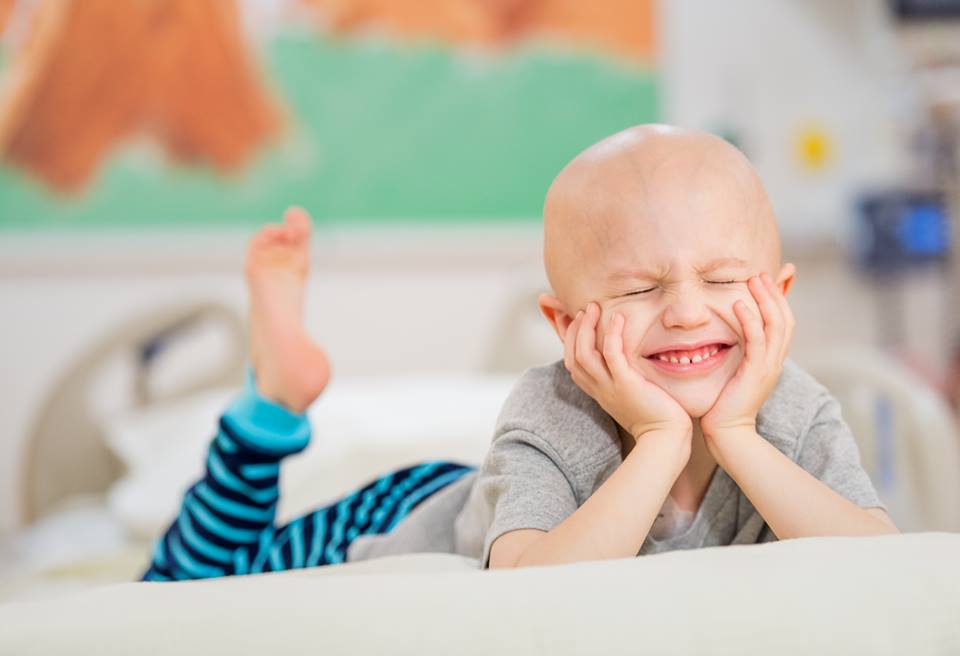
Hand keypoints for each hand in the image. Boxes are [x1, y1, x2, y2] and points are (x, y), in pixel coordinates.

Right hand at [563, 301, 691, 440]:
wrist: (665, 437)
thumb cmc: (654, 416)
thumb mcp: (629, 395)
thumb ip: (621, 379)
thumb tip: (623, 362)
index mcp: (597, 391)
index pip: (571, 362)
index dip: (571, 340)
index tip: (579, 321)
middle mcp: (598, 389)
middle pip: (572, 356)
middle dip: (575, 329)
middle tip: (585, 309)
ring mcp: (610, 387)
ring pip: (584, 354)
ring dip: (586, 327)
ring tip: (593, 308)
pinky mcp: (626, 384)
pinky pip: (612, 355)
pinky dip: (612, 334)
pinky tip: (618, 318)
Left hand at [701, 272, 794, 445]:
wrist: (728, 434)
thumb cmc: (724, 405)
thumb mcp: (734, 373)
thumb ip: (735, 354)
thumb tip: (728, 338)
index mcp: (771, 360)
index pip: (784, 323)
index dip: (779, 300)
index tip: (768, 279)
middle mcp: (775, 361)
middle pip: (785, 319)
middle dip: (775, 294)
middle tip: (761, 273)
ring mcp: (768, 367)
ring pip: (776, 326)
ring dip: (766, 300)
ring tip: (754, 280)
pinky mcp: (755, 373)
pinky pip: (757, 341)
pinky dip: (750, 320)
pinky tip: (740, 304)